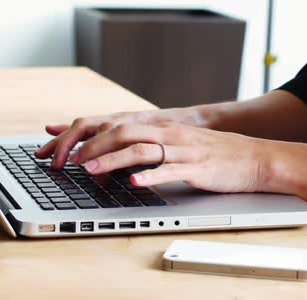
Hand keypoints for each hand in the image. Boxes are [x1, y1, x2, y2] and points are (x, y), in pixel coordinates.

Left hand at [68, 122, 270, 193]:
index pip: (113, 124)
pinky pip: (169, 169)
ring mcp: (181, 150)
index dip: (82, 132)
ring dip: (111, 159)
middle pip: (121, 131)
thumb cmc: (213, 154)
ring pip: (140, 148)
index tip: (53, 142)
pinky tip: (133, 182)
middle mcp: (167, 133)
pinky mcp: (195, 167)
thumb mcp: (177, 146)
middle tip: (65, 160)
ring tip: (88, 169)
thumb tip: (116, 162)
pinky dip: (148, 175)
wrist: (254, 157)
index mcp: (159, 128)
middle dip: (89, 145)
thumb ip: (148, 149)